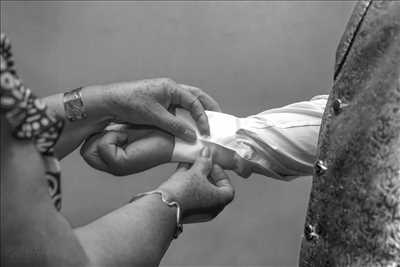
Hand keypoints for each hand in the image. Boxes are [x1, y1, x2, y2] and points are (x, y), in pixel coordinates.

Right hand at [80, 125, 173, 175]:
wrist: (171, 139)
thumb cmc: (153, 133)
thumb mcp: (125, 130)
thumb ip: (108, 132)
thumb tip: (90, 122)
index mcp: (114, 160)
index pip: (85, 152)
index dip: (96, 138)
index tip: (117, 133)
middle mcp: (112, 167)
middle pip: (85, 153)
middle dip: (99, 139)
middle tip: (121, 135)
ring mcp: (115, 168)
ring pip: (89, 150)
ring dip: (107, 136)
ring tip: (124, 136)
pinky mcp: (120, 165)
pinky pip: (103, 146)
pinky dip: (113, 137)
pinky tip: (127, 138)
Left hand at [102, 78, 220, 141]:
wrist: (108, 102)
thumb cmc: (129, 103)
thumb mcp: (155, 116)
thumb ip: (175, 126)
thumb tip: (192, 135)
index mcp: (171, 87)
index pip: (194, 101)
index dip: (203, 116)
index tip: (207, 131)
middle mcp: (169, 88)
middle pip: (195, 96)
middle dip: (207, 106)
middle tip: (219, 116)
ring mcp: (164, 95)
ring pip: (187, 102)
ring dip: (196, 111)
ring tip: (206, 122)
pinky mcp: (158, 103)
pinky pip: (177, 108)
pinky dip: (185, 116)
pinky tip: (187, 125)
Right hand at [157, 147, 234, 222]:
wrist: (162, 207)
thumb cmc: (184, 191)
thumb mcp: (197, 172)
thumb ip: (204, 161)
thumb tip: (207, 152)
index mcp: (220, 201)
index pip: (227, 186)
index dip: (220, 173)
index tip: (211, 164)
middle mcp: (211, 209)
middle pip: (213, 188)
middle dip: (206, 173)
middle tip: (200, 163)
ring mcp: (198, 211)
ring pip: (200, 191)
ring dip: (196, 177)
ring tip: (189, 165)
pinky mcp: (185, 210)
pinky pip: (190, 195)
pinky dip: (188, 184)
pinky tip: (181, 171)